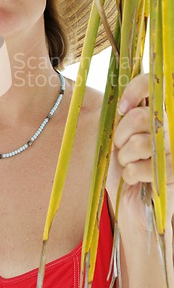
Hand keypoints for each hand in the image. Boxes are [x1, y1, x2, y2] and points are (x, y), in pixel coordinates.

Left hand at [106, 73, 173, 230]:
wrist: (132, 202)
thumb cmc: (125, 165)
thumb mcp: (119, 135)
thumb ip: (124, 115)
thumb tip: (120, 102)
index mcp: (159, 112)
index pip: (152, 85)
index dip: (135, 90)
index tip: (122, 108)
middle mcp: (170, 126)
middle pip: (139, 117)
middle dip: (121, 135)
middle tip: (121, 146)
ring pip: (139, 143)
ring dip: (125, 157)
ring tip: (129, 164)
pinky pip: (143, 167)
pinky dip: (131, 174)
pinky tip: (136, 178)